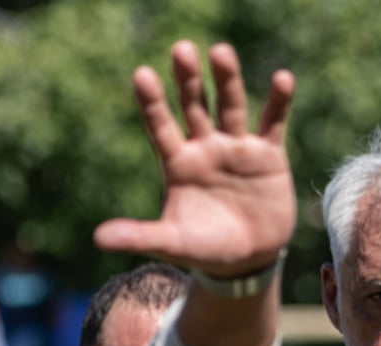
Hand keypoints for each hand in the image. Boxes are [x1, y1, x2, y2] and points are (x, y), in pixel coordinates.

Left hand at [96, 41, 295, 277]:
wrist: (249, 259)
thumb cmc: (205, 249)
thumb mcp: (173, 243)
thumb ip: (140, 236)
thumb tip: (98, 238)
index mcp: (178, 162)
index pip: (161, 126)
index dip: (152, 102)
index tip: (142, 75)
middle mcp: (204, 147)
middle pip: (194, 106)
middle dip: (188, 80)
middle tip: (181, 49)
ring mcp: (236, 147)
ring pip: (230, 107)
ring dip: (227, 79)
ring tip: (221, 52)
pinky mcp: (267, 155)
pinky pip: (272, 122)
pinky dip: (278, 101)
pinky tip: (282, 78)